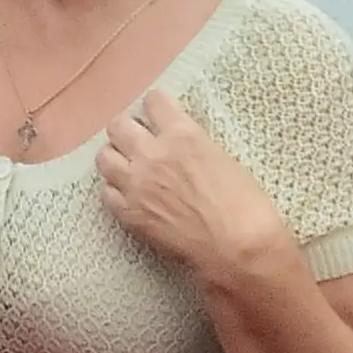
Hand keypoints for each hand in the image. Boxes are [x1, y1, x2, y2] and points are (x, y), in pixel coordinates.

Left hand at [97, 89, 292, 285]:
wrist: (238, 251)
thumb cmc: (248, 209)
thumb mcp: (226, 162)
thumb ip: (197, 148)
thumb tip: (184, 149)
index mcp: (183, 136)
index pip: (154, 101)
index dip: (157, 108)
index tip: (160, 115)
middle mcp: (152, 153)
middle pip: (119, 125)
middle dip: (129, 131)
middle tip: (140, 143)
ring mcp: (136, 184)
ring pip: (105, 156)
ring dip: (117, 159)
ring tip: (129, 169)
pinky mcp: (129, 213)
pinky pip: (106, 193)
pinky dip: (116, 192)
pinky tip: (130, 197)